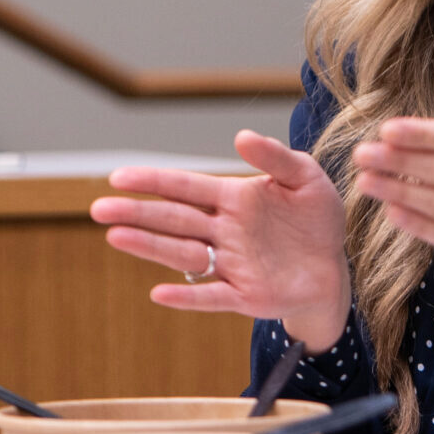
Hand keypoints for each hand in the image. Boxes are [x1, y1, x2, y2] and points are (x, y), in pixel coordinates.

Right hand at [91, 130, 353, 347]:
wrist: (334, 267)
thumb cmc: (316, 219)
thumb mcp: (306, 179)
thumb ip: (276, 158)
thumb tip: (241, 136)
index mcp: (233, 199)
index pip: (186, 187)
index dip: (153, 181)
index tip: (118, 176)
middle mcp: (223, 231)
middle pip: (174, 219)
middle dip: (138, 213)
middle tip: (99, 208)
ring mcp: (230, 264)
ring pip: (183, 254)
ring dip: (151, 246)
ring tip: (116, 236)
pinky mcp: (244, 296)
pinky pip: (211, 296)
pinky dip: (187, 297)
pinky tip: (160, 294)